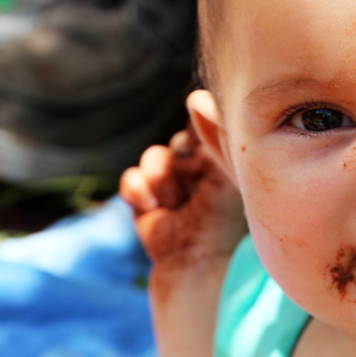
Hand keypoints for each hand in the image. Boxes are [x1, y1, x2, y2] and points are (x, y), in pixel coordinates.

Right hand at [120, 126, 245, 267]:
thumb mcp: (224, 171)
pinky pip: (131, 178)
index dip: (201, 138)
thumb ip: (215, 135)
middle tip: (196, 184)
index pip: (204, 129)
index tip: (206, 158)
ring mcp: (167, 182)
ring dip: (165, 182)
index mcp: (219, 161)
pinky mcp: (143, 198)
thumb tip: (196, 97)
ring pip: (154, 157)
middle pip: (179, 142)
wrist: (195, 259)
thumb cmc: (220, 218)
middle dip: (185, 162)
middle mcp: (194, 169)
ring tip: (178, 205)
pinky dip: (139, 192)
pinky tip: (153, 207)